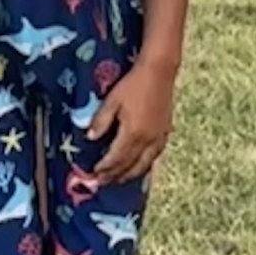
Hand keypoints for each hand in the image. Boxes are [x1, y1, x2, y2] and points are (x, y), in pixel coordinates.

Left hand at [87, 51, 178, 183]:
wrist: (159, 72)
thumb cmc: (133, 84)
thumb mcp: (112, 100)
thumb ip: (101, 121)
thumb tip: (90, 138)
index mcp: (133, 133)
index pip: (116, 158)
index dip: (104, 168)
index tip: (94, 174)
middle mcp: (147, 140)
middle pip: (129, 165)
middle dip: (114, 175)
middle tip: (102, 182)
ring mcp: (159, 138)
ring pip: (144, 164)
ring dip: (130, 174)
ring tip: (119, 179)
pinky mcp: (165, 132)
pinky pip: (154, 156)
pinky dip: (144, 165)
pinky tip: (139, 165)